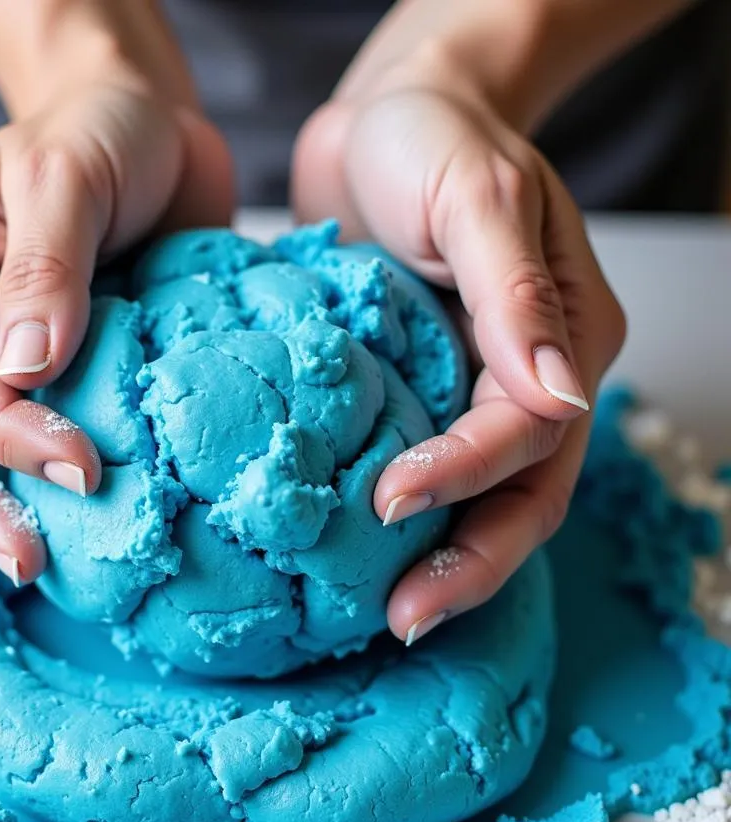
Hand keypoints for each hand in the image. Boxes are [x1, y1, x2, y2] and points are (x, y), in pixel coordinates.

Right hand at [0, 64, 232, 584]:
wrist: (154, 138)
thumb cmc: (100, 136)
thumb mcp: (66, 175)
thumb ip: (45, 266)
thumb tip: (28, 368)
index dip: (4, 432)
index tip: (80, 466)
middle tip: (30, 562)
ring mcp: (1, 364)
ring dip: (6, 512)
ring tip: (45, 568)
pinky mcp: (62, 384)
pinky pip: (39, 446)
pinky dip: (53, 490)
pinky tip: (86, 533)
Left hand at [293, 54, 624, 644]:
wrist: (385, 116)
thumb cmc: (434, 135)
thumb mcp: (477, 195)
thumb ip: (514, 291)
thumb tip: (561, 392)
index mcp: (564, 339)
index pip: (526, 434)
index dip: (465, 476)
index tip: (390, 502)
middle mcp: (522, 382)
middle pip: (518, 498)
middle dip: (467, 563)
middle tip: (403, 619)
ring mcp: (466, 395)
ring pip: (474, 503)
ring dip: (435, 560)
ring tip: (382, 616)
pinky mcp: (411, 395)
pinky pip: (412, 468)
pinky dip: (389, 519)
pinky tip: (343, 554)